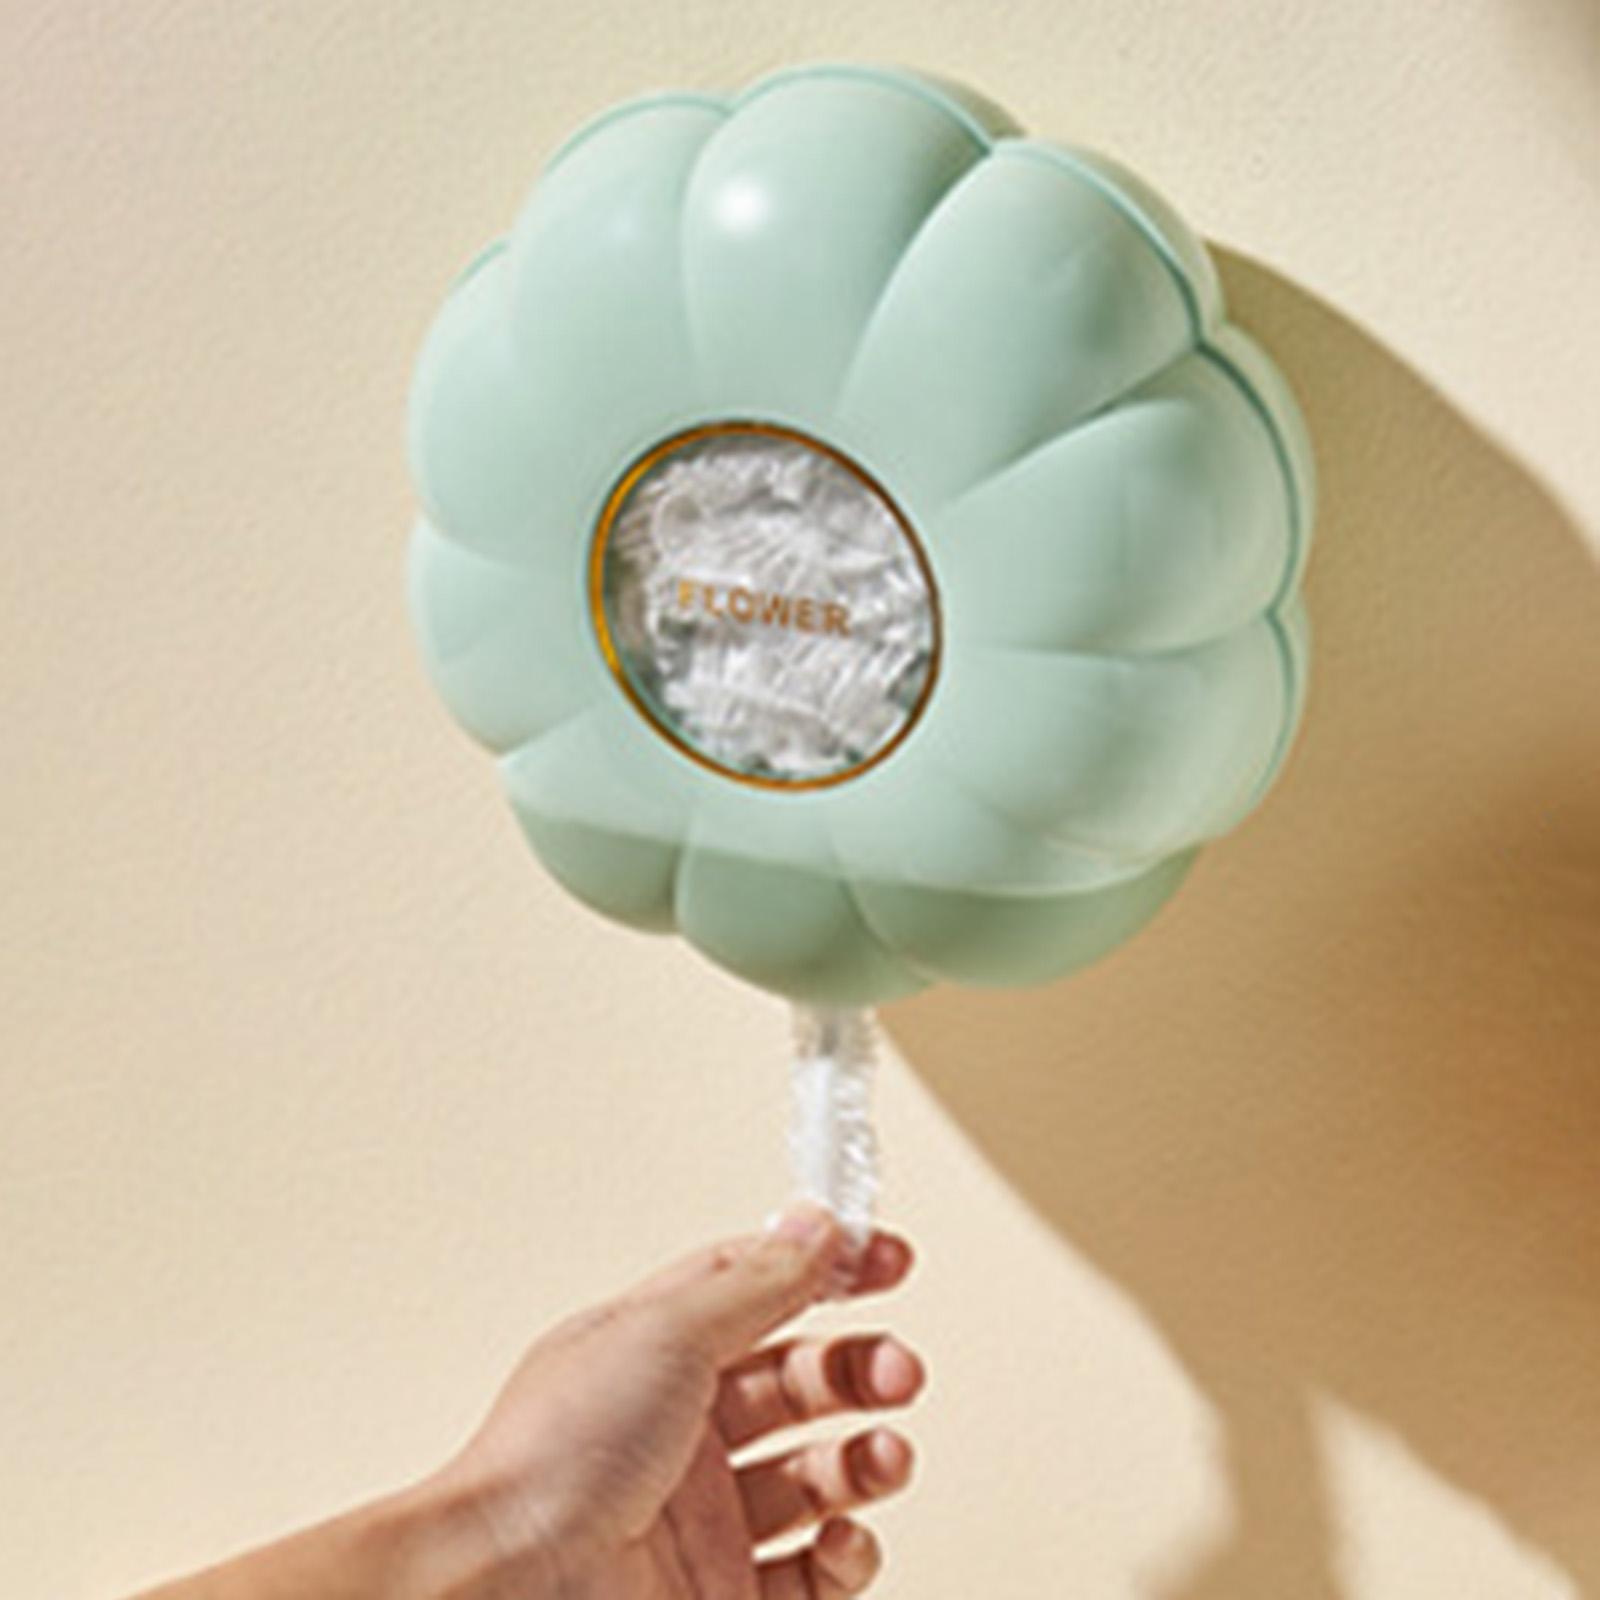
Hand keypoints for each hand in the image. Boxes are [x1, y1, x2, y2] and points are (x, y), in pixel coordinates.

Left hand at [433, 1202, 924, 1597]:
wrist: (507, 1592)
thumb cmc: (550, 1462)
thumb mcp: (665, 1333)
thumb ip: (756, 1281)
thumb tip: (817, 1226)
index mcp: (655, 1352)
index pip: (757, 1289)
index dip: (825, 1270)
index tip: (888, 1259)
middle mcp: (680, 1429)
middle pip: (797, 1381)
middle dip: (859, 1368)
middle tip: (898, 1369)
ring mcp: (703, 1517)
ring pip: (815, 1475)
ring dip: (866, 1458)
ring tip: (881, 1457)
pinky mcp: (721, 1594)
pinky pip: (812, 1573)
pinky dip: (845, 1555)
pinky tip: (841, 1540)